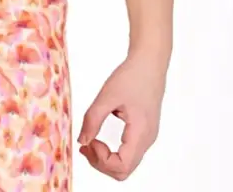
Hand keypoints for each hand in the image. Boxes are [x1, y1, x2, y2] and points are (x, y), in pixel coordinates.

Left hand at [76, 48, 166, 179]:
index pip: (121, 166)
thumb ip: (92, 119)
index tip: (90, 141)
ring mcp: (148, 137)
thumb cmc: (131, 76)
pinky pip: (129, 153)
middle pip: (124, 170)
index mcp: (140, 132)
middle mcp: (147, 140)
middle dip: (101, 163)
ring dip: (106, 159)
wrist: (150, 62)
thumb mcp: (107, 95)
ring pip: (126, 164)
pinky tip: (100, 139)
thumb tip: (82, 141)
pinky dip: (113, 152)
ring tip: (90, 142)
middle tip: (85, 145)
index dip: (100, 160)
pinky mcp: (145, 132)